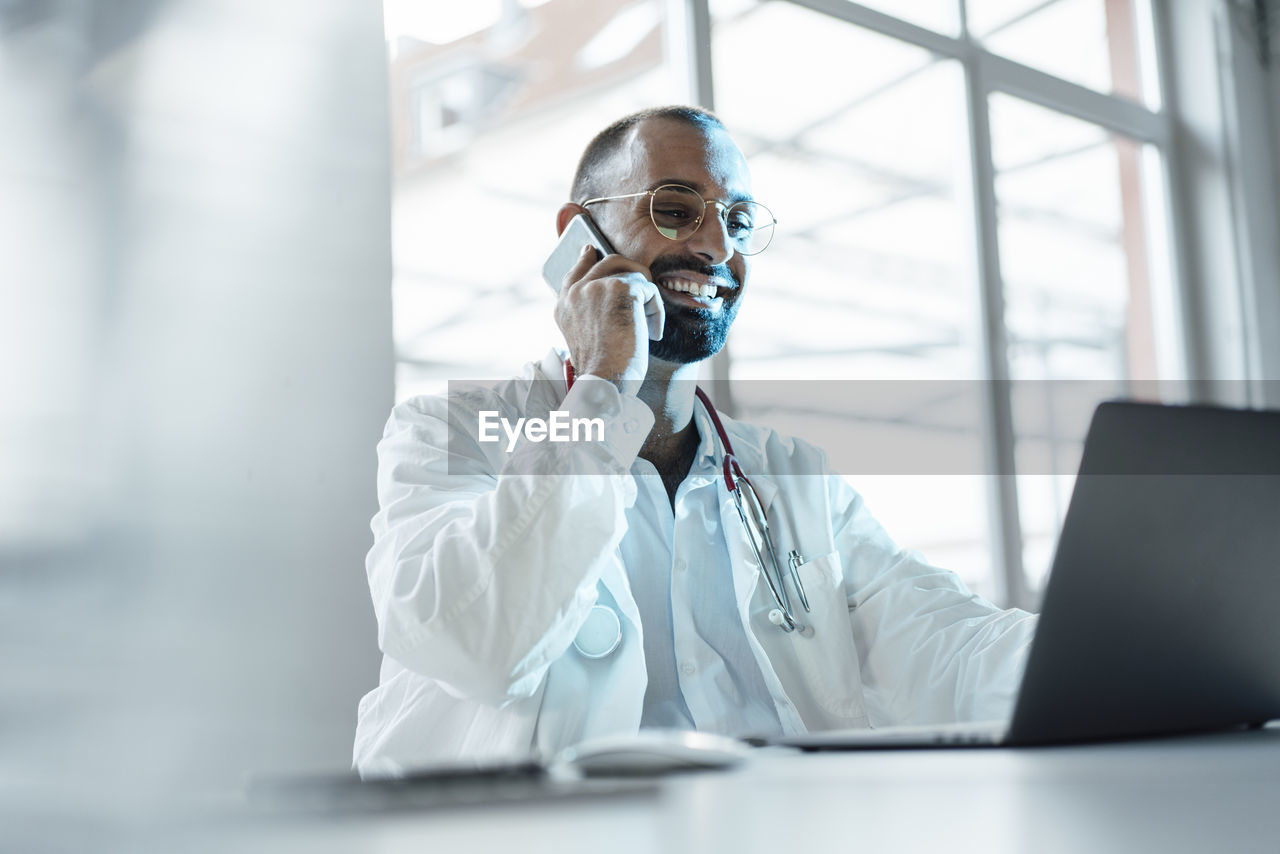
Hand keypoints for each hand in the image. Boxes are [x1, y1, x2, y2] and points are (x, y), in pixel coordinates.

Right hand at [554, 246, 658, 396]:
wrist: (606, 380)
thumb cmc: (602, 367)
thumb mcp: (584, 335)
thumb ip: (588, 310)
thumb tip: (610, 287)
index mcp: (564, 305)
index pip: (575, 271)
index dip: (586, 259)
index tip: (589, 251)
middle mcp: (576, 292)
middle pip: (608, 262)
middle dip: (631, 271)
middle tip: (645, 284)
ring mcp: (597, 287)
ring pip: (633, 274)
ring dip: (646, 298)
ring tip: (648, 324)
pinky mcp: (620, 288)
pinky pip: (648, 290)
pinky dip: (656, 312)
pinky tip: (652, 333)